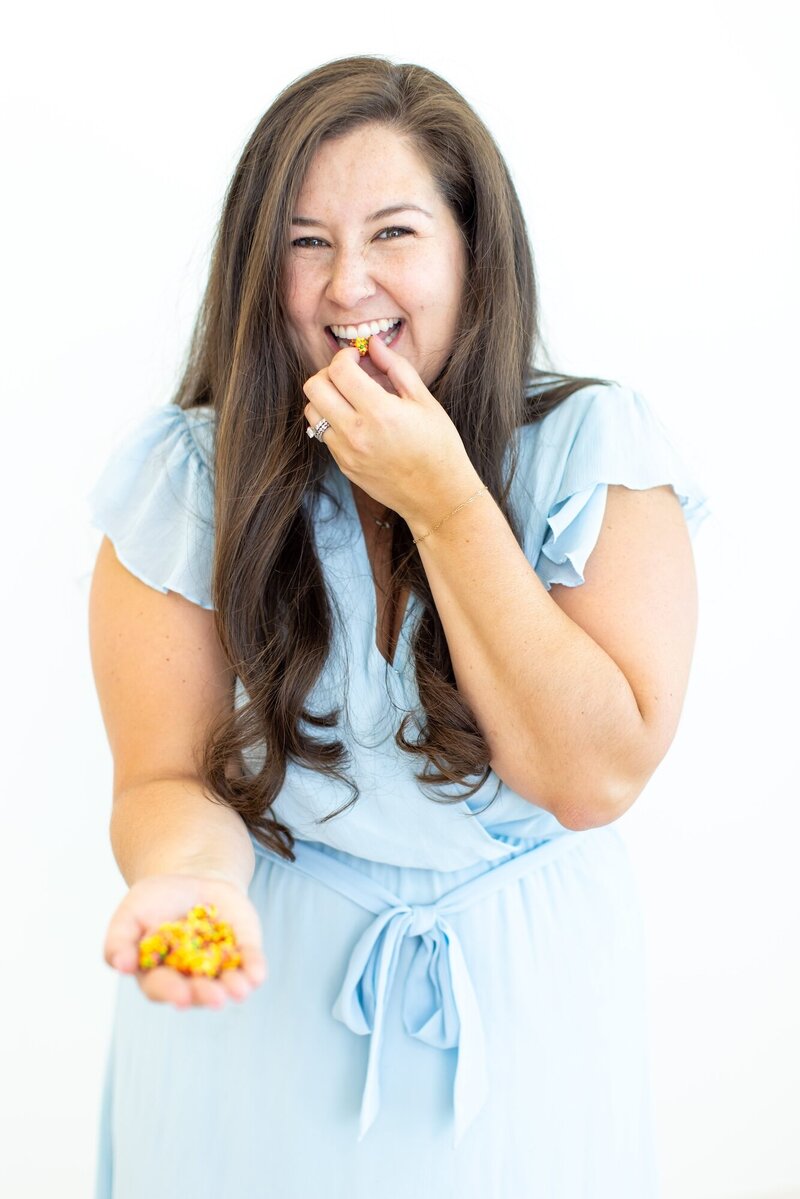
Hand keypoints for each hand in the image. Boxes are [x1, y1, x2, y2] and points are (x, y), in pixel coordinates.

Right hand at [103, 873, 267, 1009]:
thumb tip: (122, 965)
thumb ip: (119, 940)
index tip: (180, 995)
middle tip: (216, 998)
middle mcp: (189, 978)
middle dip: (206, 995)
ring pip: (226, 984)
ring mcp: (218, 967)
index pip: (162, 987)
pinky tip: (256, 974)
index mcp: (158, 973)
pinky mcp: (243, 952)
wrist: (193, 879)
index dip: (171, 992)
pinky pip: (250, 964)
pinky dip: (254, 969)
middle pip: (197, 992)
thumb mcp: (131, 913)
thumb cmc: (155, 902)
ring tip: (239, 990)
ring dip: (234, 988)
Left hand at [302, 336, 480, 527]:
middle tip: (350, 375)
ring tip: (350, 398)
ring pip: (312, 411)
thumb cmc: (439, 447)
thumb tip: (373, 344)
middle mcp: (356, 433)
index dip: (346, 355)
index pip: (340, 370)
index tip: (358, 357)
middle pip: (314, 387)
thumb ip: (395, 368)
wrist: (437, 496)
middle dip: (329, 373)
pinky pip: (323, 433)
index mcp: (380, 412)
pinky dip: (332, 419)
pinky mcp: (343, 465)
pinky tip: (356, 420)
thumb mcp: (424, 401)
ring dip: (325, 397)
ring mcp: (345, 452)